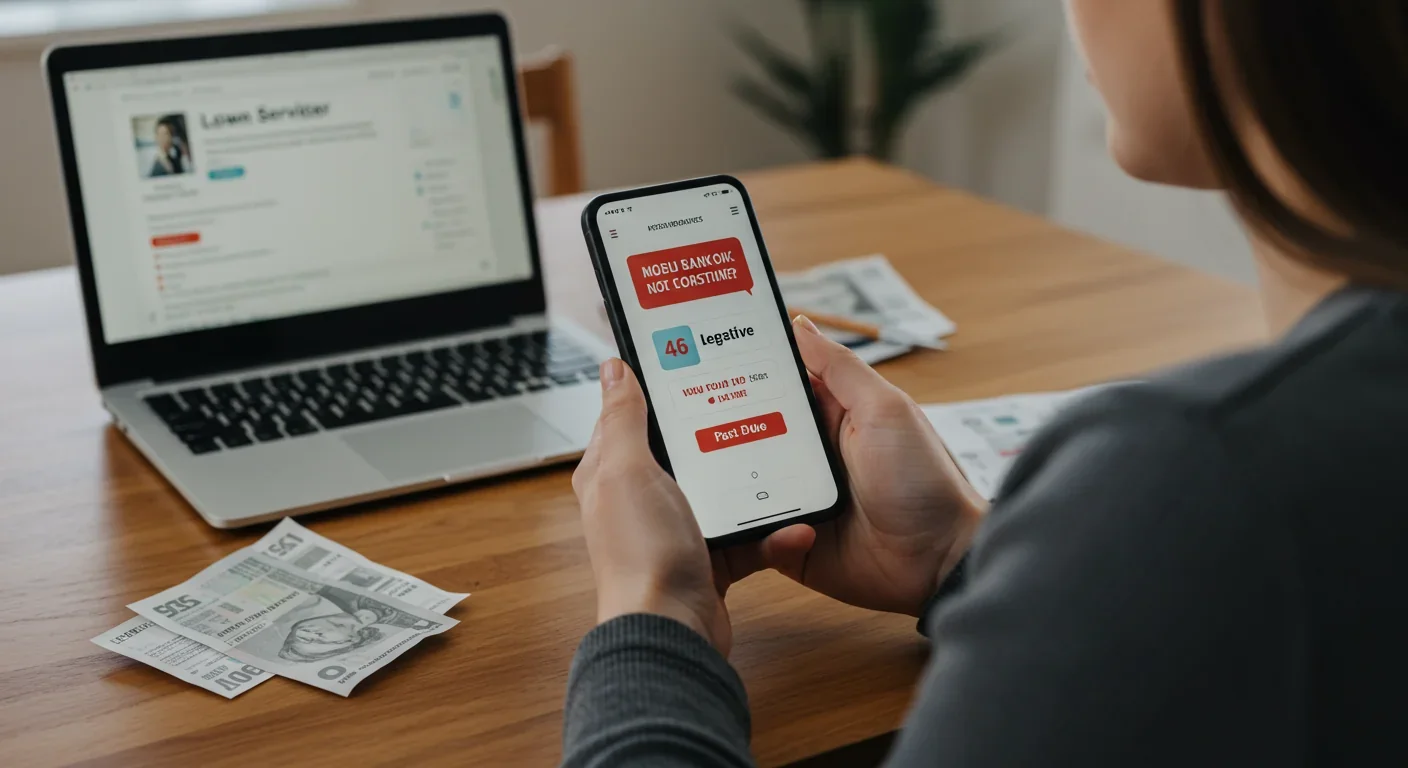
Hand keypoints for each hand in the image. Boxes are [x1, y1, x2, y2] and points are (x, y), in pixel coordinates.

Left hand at [574, 359, 795, 653]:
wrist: (672, 633)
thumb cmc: (642, 556)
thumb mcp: (628, 470)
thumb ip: (624, 418)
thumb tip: (613, 369)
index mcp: (612, 472)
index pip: (634, 414)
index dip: (661, 386)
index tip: (696, 360)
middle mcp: (642, 499)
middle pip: (688, 448)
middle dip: (722, 430)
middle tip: (757, 403)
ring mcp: (677, 530)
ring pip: (726, 490)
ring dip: (758, 484)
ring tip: (788, 465)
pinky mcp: (710, 560)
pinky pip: (750, 537)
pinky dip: (773, 534)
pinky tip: (794, 527)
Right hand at [723, 317, 986, 616]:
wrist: (939, 561)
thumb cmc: (923, 479)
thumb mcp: (884, 409)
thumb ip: (839, 367)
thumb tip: (799, 323)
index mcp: (829, 417)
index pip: (774, 387)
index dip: (742, 374)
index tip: (699, 357)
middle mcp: (807, 456)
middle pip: (747, 436)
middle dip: (714, 429)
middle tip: (676, 419)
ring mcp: (796, 501)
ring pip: (741, 487)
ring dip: (725, 484)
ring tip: (697, 475)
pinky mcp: (790, 545)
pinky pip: (753, 536)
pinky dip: (749, 532)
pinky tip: (757, 524)